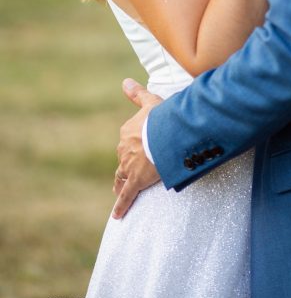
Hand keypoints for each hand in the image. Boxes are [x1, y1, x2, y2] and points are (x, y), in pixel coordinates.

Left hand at [112, 78, 162, 218]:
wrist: (165, 135)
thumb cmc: (161, 116)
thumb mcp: (151, 101)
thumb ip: (137, 93)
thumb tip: (125, 81)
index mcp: (127, 132)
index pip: (128, 140)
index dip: (134, 144)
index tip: (141, 147)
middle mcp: (124, 149)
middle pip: (124, 158)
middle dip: (128, 164)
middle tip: (133, 170)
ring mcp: (129, 166)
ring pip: (121, 176)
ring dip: (120, 183)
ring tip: (119, 190)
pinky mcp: (136, 181)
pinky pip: (126, 196)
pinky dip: (121, 205)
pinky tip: (117, 216)